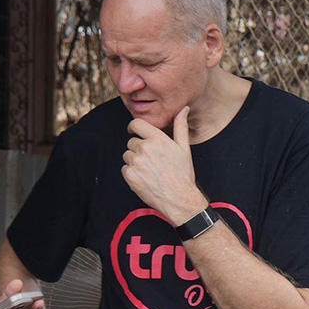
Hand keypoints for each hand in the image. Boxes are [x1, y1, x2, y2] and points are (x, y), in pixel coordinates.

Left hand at [122, 107, 207, 223]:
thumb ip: (180, 126)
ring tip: (149, 170)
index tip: (134, 132)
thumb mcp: (184, 148)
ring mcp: (136, 162)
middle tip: (151, 160)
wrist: (179, 198)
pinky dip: (132, 173)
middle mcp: (145, 148)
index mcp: (157, 139)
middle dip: (138, 149)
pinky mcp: (130, 175)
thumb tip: (183, 109)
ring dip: (134, 161)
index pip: (136, 124)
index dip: (134, 127)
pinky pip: (125, 168)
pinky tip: (144, 178)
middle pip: (131, 142)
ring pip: (127, 155)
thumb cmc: (182, 174)